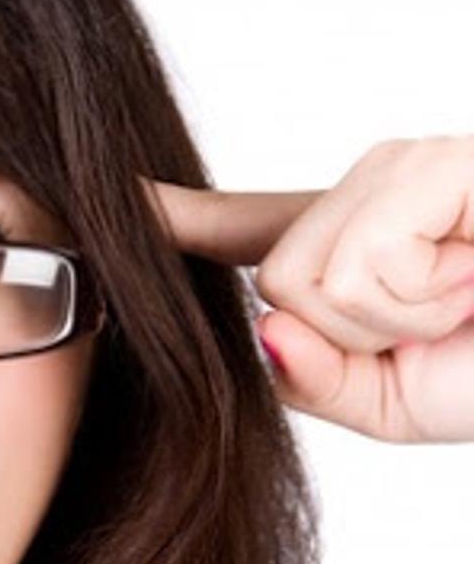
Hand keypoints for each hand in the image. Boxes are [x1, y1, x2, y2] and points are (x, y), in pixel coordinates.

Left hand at [150, 136, 473, 442]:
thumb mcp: (388, 401)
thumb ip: (313, 379)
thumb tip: (267, 330)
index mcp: (359, 237)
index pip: (244, 225)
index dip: (179, 217)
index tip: (123, 197)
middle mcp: (374, 186)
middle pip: (273, 277)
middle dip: (355, 332)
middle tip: (446, 321)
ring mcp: (406, 166)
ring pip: (306, 276)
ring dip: (398, 321)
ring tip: (470, 301)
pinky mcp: (441, 163)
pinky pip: (363, 260)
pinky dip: (424, 302)